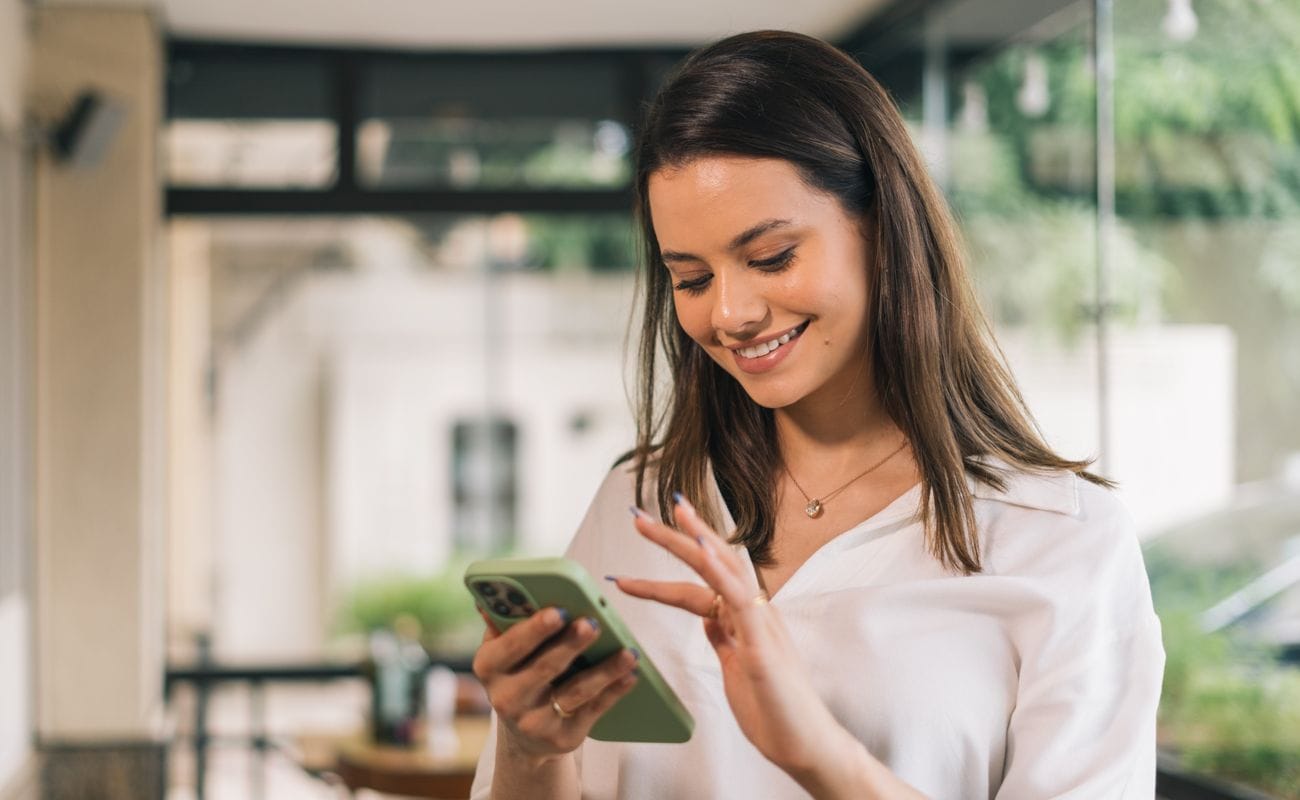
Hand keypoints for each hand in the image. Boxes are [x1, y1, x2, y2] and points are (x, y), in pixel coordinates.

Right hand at [471, 606, 638, 766]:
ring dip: (604, 670)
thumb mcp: (503, 650)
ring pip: (575, 691)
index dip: (535, 629)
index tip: (559, 610)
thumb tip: (503, 588)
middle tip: (593, 624)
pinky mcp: (562, 737)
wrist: (523, 733)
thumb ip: (505, 620)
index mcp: (488, 667)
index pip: (511, 646)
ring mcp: (534, 721)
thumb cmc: (518, 673)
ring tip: (627, 652)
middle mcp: (506, 697)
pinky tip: (631, 674)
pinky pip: (593, 710)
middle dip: (571, 644)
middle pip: (545, 667)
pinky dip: (614, 691)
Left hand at [611, 496, 847, 779]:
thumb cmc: (775, 711)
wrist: (806, 746)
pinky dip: (718, 570)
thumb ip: (724, 639)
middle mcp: (754, 611)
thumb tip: (707, 617)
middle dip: (674, 537)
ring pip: (723, 569)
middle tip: (638, 516)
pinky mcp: (762, 642)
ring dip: (692, 540)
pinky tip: (701, 549)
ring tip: (665, 516)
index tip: (648, 534)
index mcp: (745, 618)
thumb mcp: (737, 668)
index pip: (703, 578)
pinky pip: (738, 597)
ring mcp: (760, 623)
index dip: (674, 557)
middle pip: (710, 562)